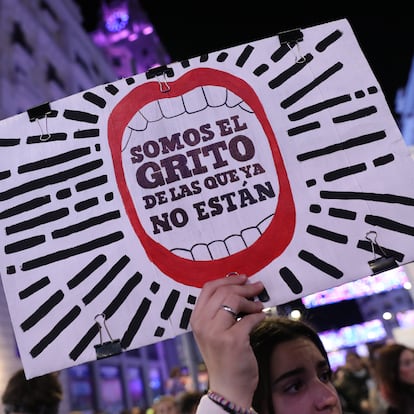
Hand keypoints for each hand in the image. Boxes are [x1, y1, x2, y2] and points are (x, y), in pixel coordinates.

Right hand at [190, 274, 264, 408]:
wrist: (228, 387)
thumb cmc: (223, 356)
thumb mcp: (213, 331)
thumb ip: (219, 311)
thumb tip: (240, 287)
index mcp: (196, 318)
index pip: (208, 288)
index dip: (227, 280)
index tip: (243, 278)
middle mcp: (203, 324)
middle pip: (224, 292)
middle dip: (244, 287)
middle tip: (258, 287)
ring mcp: (216, 333)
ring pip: (234, 301)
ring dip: (252, 301)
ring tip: (259, 306)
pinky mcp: (233, 341)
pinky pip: (250, 318)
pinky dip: (259, 315)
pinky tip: (262, 317)